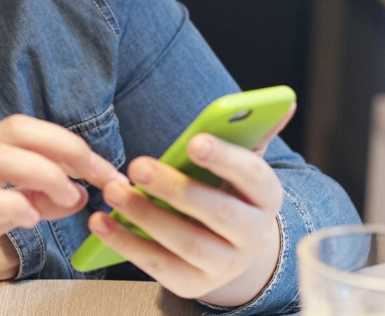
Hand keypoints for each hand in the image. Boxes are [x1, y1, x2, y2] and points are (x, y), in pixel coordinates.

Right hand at [0, 114, 127, 315]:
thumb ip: (31, 200)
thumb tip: (76, 192)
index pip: (28, 129)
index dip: (73, 145)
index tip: (106, 170)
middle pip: (17, 129)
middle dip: (68, 148)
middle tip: (98, 177)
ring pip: (0, 156)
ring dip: (45, 173)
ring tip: (67, 198)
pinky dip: (12, 205)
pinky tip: (30, 221)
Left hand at [88, 104, 295, 306]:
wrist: (228, 248)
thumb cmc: (225, 191)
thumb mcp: (238, 166)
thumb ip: (249, 135)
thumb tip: (282, 103)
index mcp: (266, 197)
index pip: (253, 175)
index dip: (225, 158)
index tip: (195, 141)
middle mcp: (253, 235)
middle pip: (218, 212)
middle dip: (176, 188)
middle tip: (137, 166)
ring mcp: (225, 265)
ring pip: (187, 242)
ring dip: (146, 215)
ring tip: (115, 191)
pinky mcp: (193, 282)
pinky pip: (158, 265)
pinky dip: (126, 243)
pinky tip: (102, 222)